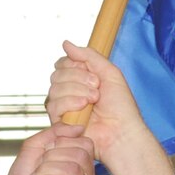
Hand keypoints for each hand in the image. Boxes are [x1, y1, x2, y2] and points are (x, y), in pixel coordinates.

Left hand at [0, 122, 97, 174]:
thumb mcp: (35, 146)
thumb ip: (56, 132)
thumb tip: (79, 127)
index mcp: (81, 162)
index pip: (85, 143)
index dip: (61, 144)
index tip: (45, 154)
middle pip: (80, 154)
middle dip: (51, 158)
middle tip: (39, 169)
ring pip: (73, 169)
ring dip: (46, 172)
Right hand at [46, 42, 174, 174]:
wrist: (121, 131)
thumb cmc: (120, 106)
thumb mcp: (108, 72)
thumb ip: (88, 56)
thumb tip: (65, 43)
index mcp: (80, 79)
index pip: (63, 63)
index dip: (75, 66)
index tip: (95, 75)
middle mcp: (69, 92)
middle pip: (57, 74)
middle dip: (79, 79)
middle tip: (97, 89)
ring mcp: (63, 107)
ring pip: (54, 88)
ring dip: (77, 91)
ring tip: (94, 100)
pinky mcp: (59, 121)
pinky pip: (53, 104)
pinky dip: (70, 103)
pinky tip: (84, 109)